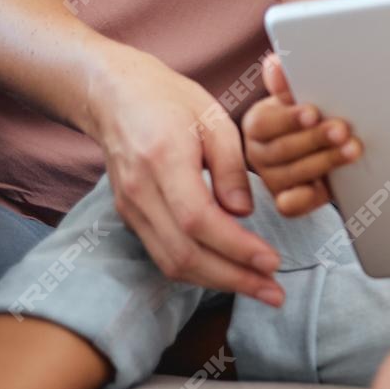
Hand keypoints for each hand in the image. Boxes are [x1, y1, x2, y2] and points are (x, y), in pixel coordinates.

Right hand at [81, 44, 282, 305]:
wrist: (114, 96)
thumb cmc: (169, 99)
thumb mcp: (213, 117)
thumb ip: (231, 167)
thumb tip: (245, 214)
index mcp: (162, 160)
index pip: (198, 220)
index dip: (236, 247)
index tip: (272, 261)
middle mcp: (140, 191)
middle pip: (184, 253)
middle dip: (233, 278)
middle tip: (275, 292)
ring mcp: (130, 208)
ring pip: (172, 262)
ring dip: (218, 281)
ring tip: (259, 288)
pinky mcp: (130, 217)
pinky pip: (164, 255)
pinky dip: (199, 270)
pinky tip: (229, 271)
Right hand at [245, 51, 361, 216]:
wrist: (322, 144)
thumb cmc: (310, 115)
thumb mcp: (300, 96)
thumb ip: (288, 83)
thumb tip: (275, 64)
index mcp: (258, 123)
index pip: (266, 123)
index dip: (289, 118)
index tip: (313, 112)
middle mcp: (259, 153)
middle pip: (282, 150)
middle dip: (316, 139)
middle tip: (343, 130)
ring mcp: (272, 178)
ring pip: (291, 175)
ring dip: (324, 162)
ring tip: (352, 150)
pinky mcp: (287, 200)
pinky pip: (290, 205)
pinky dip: (305, 198)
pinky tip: (325, 188)